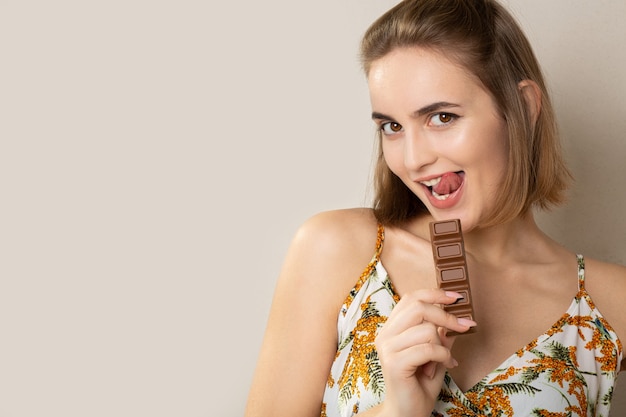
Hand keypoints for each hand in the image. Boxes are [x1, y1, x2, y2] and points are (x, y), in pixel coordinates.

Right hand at [374, 289, 475, 416]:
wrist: (406, 414)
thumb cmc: (418, 386)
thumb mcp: (434, 356)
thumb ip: (439, 337)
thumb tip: (452, 319)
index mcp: (391, 329)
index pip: (411, 299)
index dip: (435, 293)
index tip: (457, 298)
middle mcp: (385, 336)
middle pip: (418, 307)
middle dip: (446, 316)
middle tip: (464, 327)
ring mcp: (387, 348)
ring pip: (426, 330)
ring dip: (443, 345)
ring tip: (445, 360)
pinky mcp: (394, 363)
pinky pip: (428, 349)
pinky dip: (442, 357)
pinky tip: (444, 366)